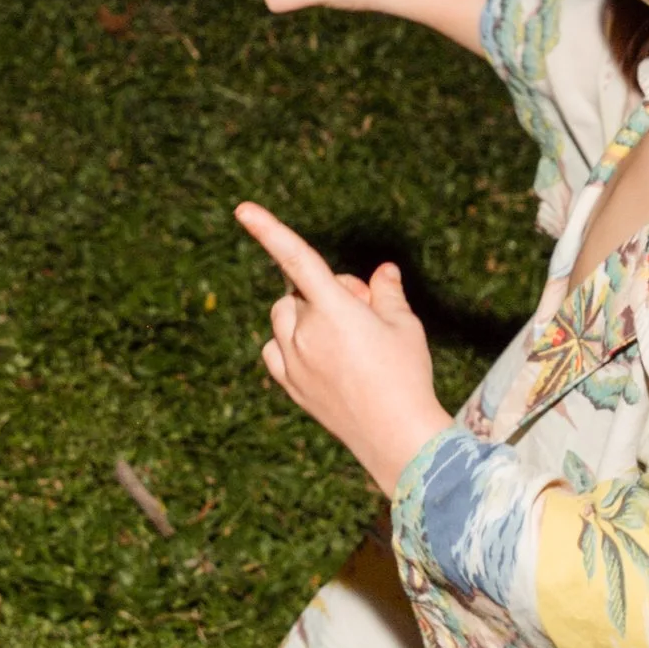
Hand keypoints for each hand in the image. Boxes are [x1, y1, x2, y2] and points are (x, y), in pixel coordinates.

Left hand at [235, 201, 451, 492]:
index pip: (297, 259)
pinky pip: (275, 348)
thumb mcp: (405, 327)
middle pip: (301, 291)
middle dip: (328, 292)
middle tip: (363, 313)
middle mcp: (305, 333)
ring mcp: (292, 361)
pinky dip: (290, 342)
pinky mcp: (288, 383)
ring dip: (306, 315)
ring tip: (345, 337)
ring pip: (284, 317)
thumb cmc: (406, 376)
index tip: (242, 209)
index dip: (269, 230)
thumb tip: (383, 271)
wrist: (396, 437)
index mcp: (334, 310)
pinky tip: (319, 355)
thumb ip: (387, 292)